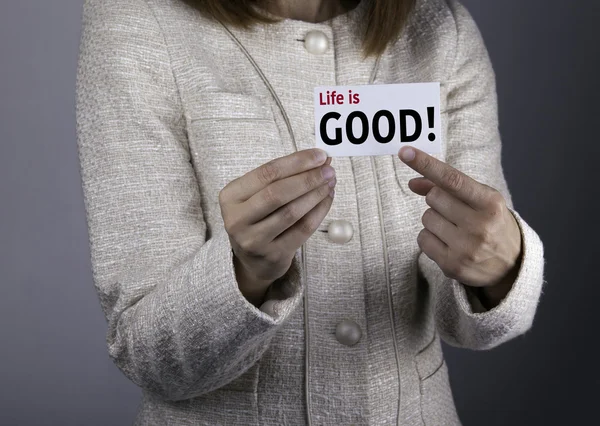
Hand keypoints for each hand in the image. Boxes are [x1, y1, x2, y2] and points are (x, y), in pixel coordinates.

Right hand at [219, 149, 335, 304]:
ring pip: (291, 212)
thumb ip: (282, 177)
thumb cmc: (259, 217)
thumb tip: (317, 159)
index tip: (319, 155)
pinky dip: (319, 211)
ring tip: (330, 182)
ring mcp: (254, 240)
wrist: (254, 259)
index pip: (266, 173)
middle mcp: (237, 219)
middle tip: (328, 169)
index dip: (296, 162)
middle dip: (307, 178)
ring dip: (316, 194)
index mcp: (230, 196)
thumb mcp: (256, 195)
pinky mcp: (273, 254)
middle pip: (277, 193)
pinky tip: (327, 199)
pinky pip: (302, 229)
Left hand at [399, 146, 521, 305]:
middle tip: (456, 211)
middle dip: (438, 200)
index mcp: (490, 203)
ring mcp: (465, 248)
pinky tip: (448, 243)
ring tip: (455, 229)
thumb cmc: (492, 224)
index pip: (452, 179)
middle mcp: (480, 225)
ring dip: (434, 220)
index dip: (426, 164)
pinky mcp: (452, 265)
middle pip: (433, 197)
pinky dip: (430, 238)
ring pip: (426, 218)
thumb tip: (413, 183)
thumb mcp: (480, 200)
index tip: (405, 152)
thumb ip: (447, 187)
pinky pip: (422, 239)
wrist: (512, 266)